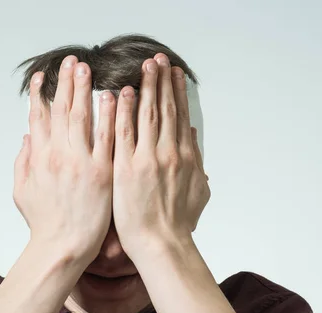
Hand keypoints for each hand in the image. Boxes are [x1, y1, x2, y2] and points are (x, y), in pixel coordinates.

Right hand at [13, 56, 116, 262]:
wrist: (63, 246)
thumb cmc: (44, 222)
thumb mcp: (21, 191)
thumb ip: (22, 161)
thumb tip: (26, 137)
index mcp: (39, 157)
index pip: (38, 117)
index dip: (40, 94)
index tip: (44, 76)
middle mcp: (58, 155)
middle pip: (61, 110)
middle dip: (65, 83)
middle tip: (72, 62)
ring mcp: (81, 162)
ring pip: (83, 118)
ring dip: (85, 90)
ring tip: (88, 69)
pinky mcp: (102, 172)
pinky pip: (107, 138)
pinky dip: (109, 116)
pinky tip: (113, 97)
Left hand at [111, 53, 210, 255]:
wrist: (161, 244)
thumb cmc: (177, 223)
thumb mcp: (198, 191)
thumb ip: (197, 161)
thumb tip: (191, 135)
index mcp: (186, 157)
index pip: (180, 116)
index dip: (177, 92)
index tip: (174, 73)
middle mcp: (169, 153)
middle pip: (166, 108)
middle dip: (162, 81)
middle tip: (158, 59)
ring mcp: (147, 159)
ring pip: (148, 114)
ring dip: (147, 87)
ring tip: (145, 66)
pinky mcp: (126, 168)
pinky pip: (124, 133)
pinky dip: (125, 111)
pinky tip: (124, 93)